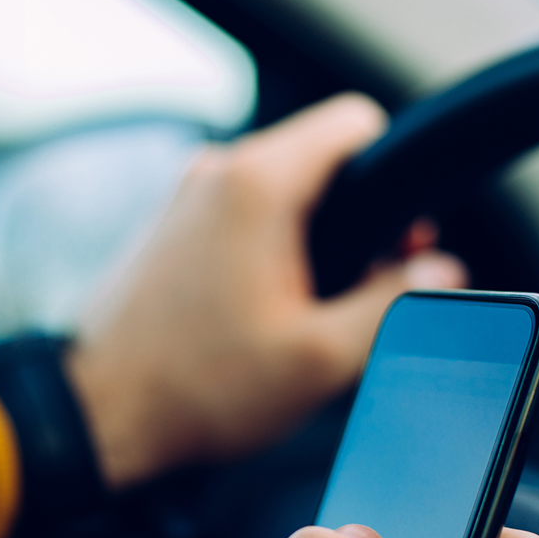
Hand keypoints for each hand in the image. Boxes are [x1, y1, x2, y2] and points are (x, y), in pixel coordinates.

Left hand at [67, 93, 467, 488]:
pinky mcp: (171, 229)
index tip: (400, 237)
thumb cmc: (196, 387)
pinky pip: (243, 218)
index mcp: (258, 183)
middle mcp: (217, 172)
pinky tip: (264, 315)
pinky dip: (268, 253)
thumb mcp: (320, 358)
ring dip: (312, 243)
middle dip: (357, 220)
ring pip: (283, 193)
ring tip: (308, 313)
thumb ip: (392, 304)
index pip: (356, 123)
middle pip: (321, 161)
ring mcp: (187, 197)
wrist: (99, 414)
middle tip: (363, 290)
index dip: (395, 177)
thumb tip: (438, 273)